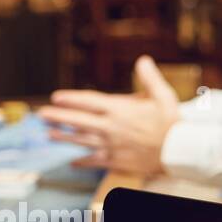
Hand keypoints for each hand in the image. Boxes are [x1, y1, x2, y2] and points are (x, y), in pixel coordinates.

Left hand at [37, 55, 180, 173]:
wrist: (180, 153)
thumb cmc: (173, 124)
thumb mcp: (164, 96)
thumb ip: (150, 78)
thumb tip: (143, 60)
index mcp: (120, 110)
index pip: (89, 102)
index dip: (70, 99)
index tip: (56, 97)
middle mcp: (111, 127)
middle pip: (78, 121)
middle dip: (58, 117)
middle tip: (41, 114)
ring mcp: (112, 145)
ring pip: (82, 141)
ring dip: (63, 138)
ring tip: (48, 135)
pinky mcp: (116, 160)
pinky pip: (94, 161)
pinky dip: (82, 162)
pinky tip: (71, 162)